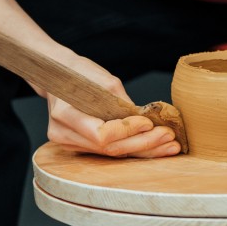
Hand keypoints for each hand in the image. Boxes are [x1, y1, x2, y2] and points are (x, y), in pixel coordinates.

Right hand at [37, 47, 180, 158]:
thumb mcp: (104, 80)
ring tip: (169, 145)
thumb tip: (146, 121)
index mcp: (64, 114)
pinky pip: (107, 150)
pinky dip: (131, 147)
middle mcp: (63, 134)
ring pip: (110, 153)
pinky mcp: (78, 146)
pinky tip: (154, 146)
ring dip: (142, 150)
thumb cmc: (80, 72)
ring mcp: (68, 142)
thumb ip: (122, 103)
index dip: (127, 130)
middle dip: (142, 144)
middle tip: (168, 137)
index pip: (101, 134)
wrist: (57, 76)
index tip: (149, 122)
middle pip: (108, 148)